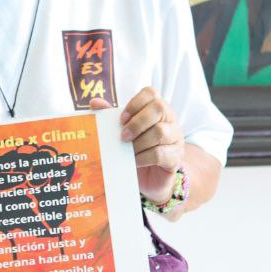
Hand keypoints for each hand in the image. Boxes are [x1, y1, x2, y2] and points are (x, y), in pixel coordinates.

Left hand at [89, 86, 183, 202]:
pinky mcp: (176, 158)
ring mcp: (176, 139)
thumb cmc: (136, 149)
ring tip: (127, 151)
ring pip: (160, 132)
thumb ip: (110, 116)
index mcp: (157, 109)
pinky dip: (143, 157)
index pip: (151, 93)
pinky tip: (134, 161)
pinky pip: (161, 153)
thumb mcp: (123, 131)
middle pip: (159, 108)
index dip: (135, 103)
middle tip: (123, 136)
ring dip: (139, 142)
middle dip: (137, 122)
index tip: (121, 119)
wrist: (149, 178)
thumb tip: (94, 102)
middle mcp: (170, 120)